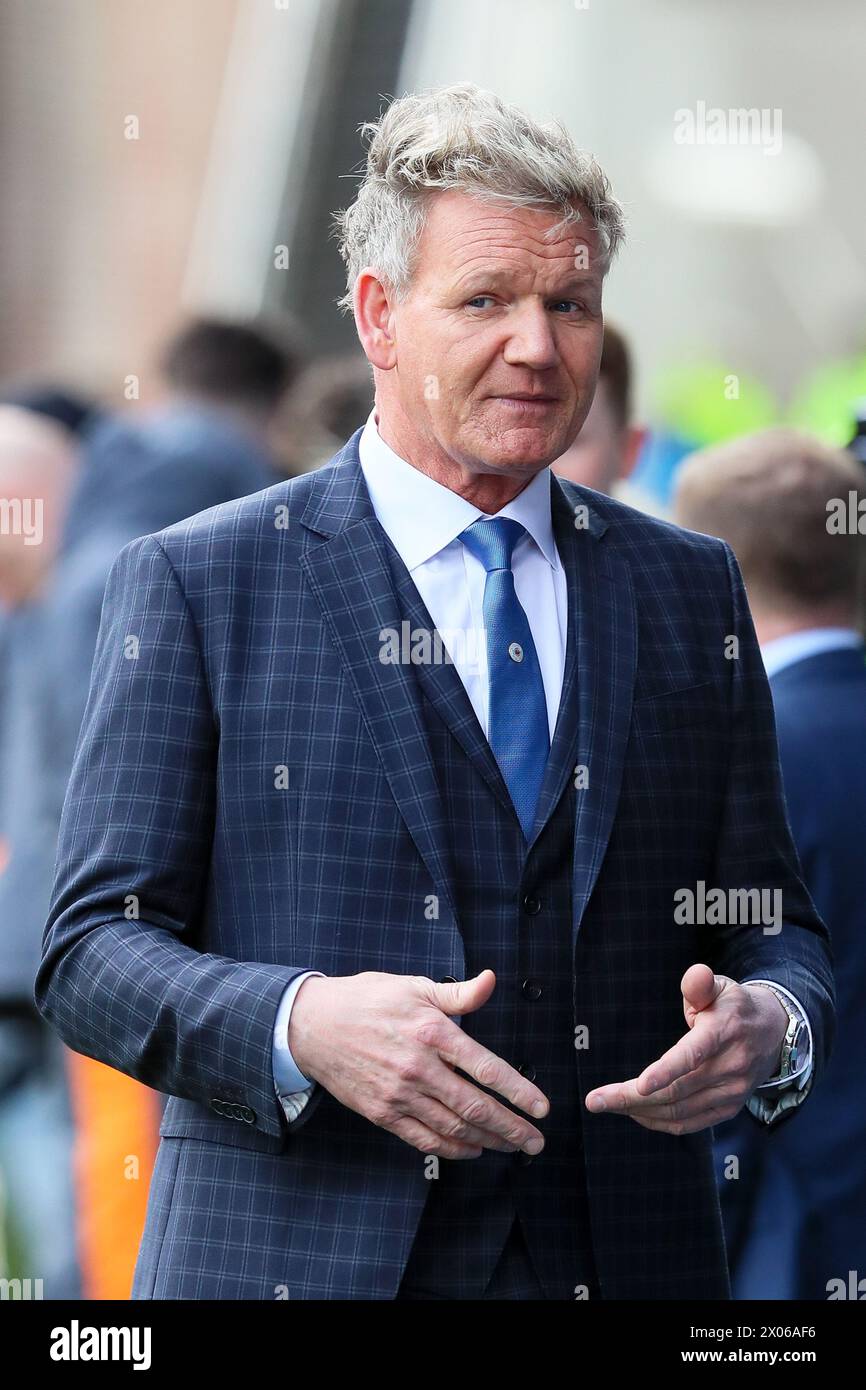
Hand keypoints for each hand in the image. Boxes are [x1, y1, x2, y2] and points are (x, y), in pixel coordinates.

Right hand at [288, 968, 549, 1158]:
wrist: (313, 1024)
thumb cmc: (367, 1000)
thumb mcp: (414, 986)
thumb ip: (457, 993)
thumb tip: (491, 981)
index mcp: (431, 1032)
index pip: (486, 1068)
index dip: (518, 1091)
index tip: (542, 1108)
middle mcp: (418, 1067)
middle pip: (475, 1106)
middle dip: (512, 1127)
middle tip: (536, 1141)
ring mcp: (399, 1094)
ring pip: (453, 1127)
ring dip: (488, 1141)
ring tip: (513, 1147)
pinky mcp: (382, 1113)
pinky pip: (423, 1139)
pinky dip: (452, 1148)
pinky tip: (472, 1151)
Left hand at [584, 962, 788, 1134]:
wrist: (773, 1033)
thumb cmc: (735, 1006)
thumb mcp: (721, 986)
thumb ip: (700, 984)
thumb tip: (695, 975)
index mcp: (724, 1032)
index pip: (693, 1055)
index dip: (666, 1071)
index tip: (639, 1084)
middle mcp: (731, 1066)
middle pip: (677, 1090)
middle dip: (632, 1098)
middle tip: (596, 1100)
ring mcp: (732, 1093)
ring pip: (680, 1111)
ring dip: (640, 1111)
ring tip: (608, 1105)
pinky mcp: (729, 1109)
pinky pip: (690, 1123)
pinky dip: (660, 1122)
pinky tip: (637, 1113)